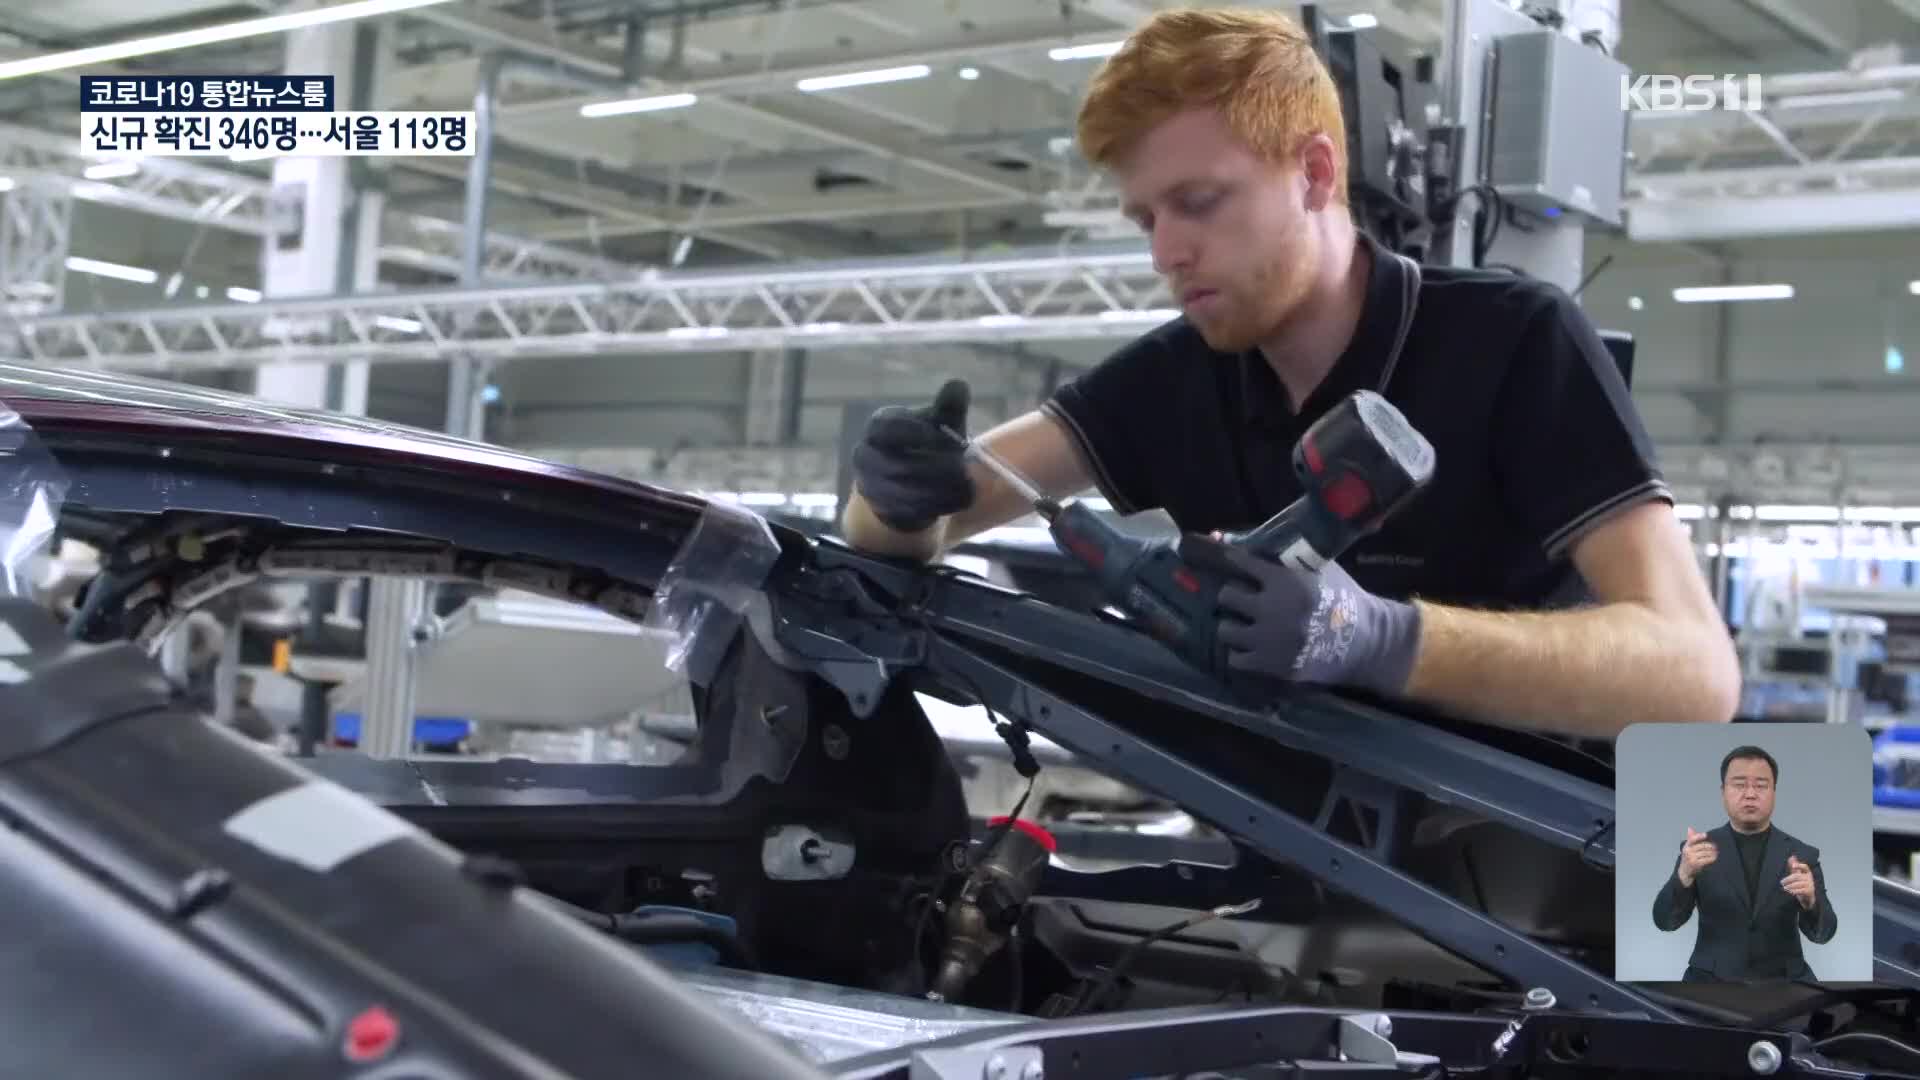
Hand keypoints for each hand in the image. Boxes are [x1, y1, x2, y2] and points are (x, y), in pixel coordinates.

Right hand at [850, 379, 975, 532]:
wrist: (913, 481)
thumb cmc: (929, 443)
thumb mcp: (941, 423)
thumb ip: (949, 406)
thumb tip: (959, 384)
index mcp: (879, 426)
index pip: (890, 427)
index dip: (921, 434)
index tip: (951, 440)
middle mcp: (865, 454)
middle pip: (897, 463)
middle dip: (936, 467)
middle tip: (963, 468)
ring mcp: (868, 484)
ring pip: (902, 491)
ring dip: (939, 491)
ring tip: (964, 486)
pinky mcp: (879, 509)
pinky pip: (906, 512)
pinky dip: (934, 508)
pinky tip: (955, 502)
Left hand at [1188, 539, 1421, 695]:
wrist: (1365, 640)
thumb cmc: (1342, 599)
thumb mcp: (1321, 569)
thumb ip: (1290, 558)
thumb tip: (1257, 541)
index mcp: (1285, 580)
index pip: (1242, 562)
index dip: (1234, 560)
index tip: (1230, 560)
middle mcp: (1272, 608)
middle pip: (1226, 596)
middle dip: (1232, 595)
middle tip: (1239, 599)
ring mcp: (1269, 639)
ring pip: (1225, 629)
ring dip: (1232, 625)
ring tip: (1241, 625)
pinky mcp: (1270, 664)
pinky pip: (1235, 658)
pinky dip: (1240, 653)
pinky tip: (1250, 647)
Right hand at [1676, 827, 1717, 886]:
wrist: (1684, 872)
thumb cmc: (1688, 858)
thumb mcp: (1688, 848)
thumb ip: (1690, 839)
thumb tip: (1690, 828)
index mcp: (1686, 846)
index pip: (1692, 839)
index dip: (1699, 836)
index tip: (1706, 835)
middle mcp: (1687, 851)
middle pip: (1702, 846)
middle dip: (1710, 846)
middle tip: (1716, 847)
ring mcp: (1691, 858)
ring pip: (1705, 853)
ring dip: (1713, 853)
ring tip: (1717, 853)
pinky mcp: (1696, 864)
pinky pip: (1706, 859)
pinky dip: (1712, 858)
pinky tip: (1715, 858)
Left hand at [1782, 854, 1815, 910]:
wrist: (1809, 898)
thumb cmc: (1802, 885)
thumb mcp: (1798, 875)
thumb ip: (1794, 867)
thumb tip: (1791, 857)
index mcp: (1807, 873)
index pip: (1805, 867)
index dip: (1799, 865)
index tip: (1793, 866)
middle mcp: (1809, 878)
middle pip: (1797, 876)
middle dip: (1788, 879)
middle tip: (1782, 882)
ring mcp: (1810, 885)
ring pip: (1798, 884)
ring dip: (1790, 886)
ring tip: (1784, 888)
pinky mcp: (1810, 891)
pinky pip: (1801, 890)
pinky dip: (1794, 891)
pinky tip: (1790, 891)